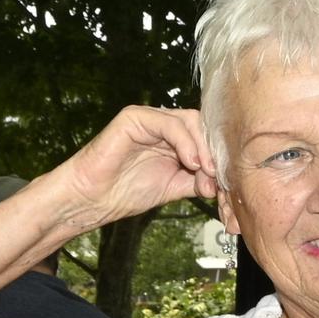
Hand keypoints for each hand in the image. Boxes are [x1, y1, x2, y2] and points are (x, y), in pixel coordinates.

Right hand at [45, 106, 218, 228]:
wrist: (91, 200)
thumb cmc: (123, 193)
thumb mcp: (173, 188)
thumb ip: (197, 181)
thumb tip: (222, 183)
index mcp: (172, 139)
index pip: (205, 136)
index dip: (219, 155)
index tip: (227, 181)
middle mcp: (162, 125)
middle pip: (202, 126)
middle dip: (214, 151)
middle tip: (219, 176)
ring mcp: (148, 119)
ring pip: (189, 121)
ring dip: (203, 147)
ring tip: (205, 171)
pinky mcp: (135, 117)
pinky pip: (168, 122)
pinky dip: (185, 141)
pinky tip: (190, 162)